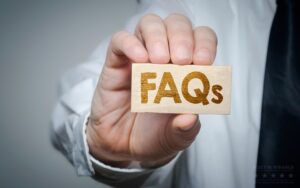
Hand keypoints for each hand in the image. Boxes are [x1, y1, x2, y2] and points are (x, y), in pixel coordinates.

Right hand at [87, 13, 216, 167]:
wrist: (122, 146)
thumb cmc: (153, 135)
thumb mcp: (175, 138)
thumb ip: (185, 129)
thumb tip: (190, 117)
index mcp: (186, 70)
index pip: (201, 40)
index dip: (204, 44)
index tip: (203, 62)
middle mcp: (165, 58)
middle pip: (177, 25)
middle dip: (182, 37)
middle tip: (181, 60)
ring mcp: (140, 57)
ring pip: (150, 24)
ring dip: (158, 36)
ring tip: (158, 60)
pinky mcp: (117, 63)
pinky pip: (120, 40)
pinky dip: (130, 44)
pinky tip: (139, 58)